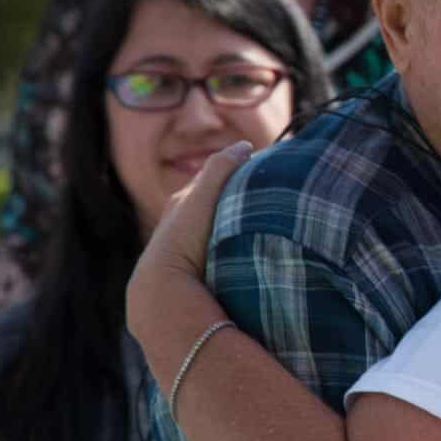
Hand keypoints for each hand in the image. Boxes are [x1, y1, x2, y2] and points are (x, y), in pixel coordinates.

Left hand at [127, 141, 251, 358]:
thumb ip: (221, 169)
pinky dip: (239, 250)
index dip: (238, 175)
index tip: (266, 174)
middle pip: (218, 207)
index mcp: (182, 205)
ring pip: (222, 232)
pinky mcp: (201, 275)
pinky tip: (256, 254)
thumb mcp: (202, 198)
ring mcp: (192, 253)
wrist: (165, 294)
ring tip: (271, 230)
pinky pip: (225, 254)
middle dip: (241, 201)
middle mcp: (183, 227)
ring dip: (242, 229)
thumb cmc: (181, 243)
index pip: (214, 182)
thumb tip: (244, 146)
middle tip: (274, 200)